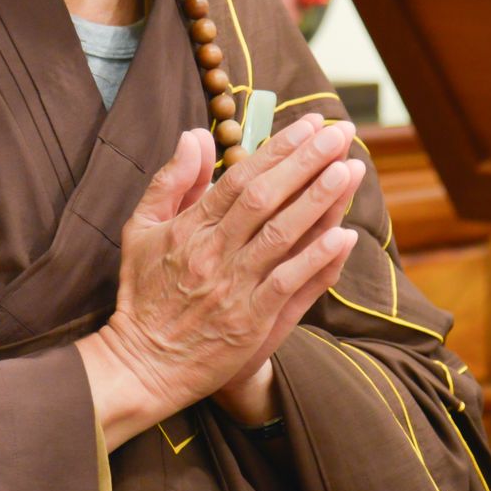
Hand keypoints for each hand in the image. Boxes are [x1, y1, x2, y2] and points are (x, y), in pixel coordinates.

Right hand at [77, 115, 362, 448]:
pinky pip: (289, 284)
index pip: (240, 178)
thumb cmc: (143, 293)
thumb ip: (171, 181)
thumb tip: (197, 135)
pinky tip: (344, 236)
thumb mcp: (140, 230)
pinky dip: (317, 259)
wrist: (143, 364)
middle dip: (306, 162)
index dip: (277, 150)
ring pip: (282, 235)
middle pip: (265, 198)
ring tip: (350, 170)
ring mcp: (234, 288)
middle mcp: (213, 253)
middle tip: (339, 133)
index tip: (308, 126)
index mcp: (188, 228)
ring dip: (319, 201)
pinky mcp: (251, 322)